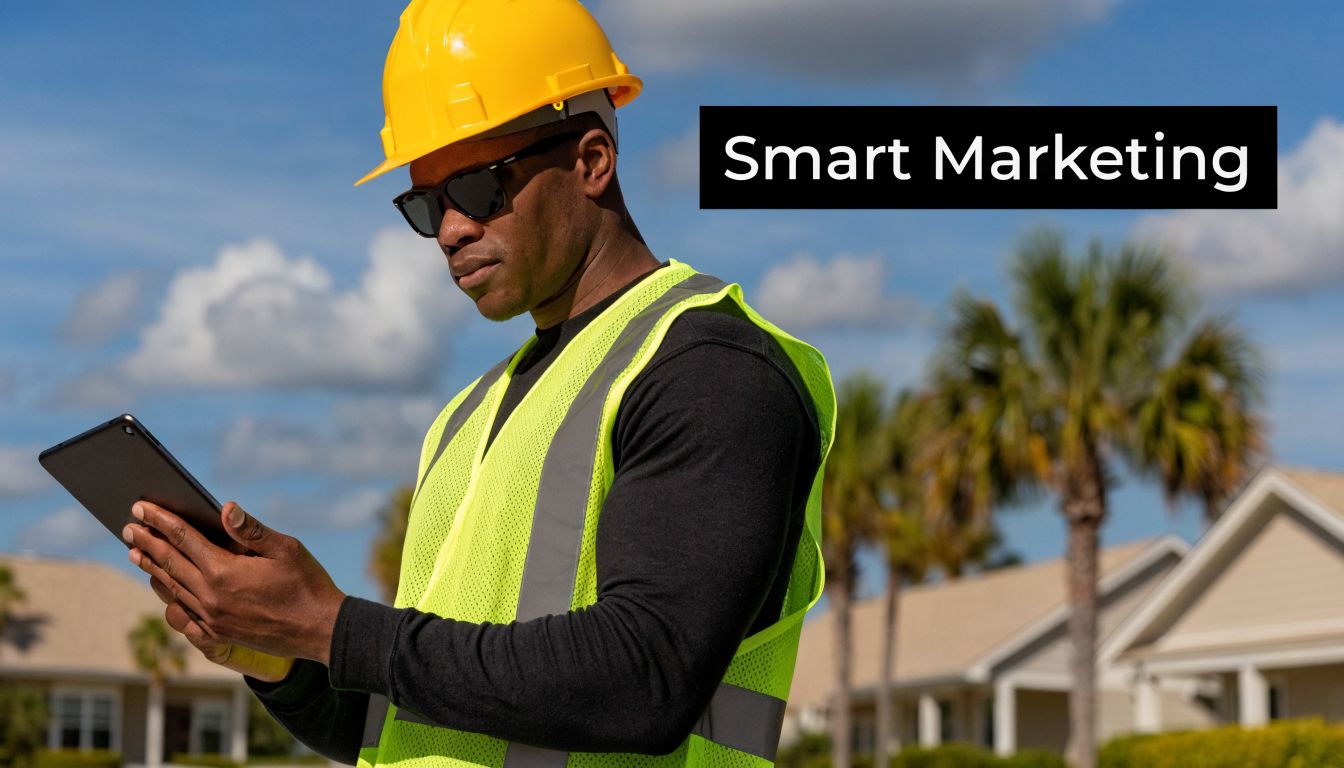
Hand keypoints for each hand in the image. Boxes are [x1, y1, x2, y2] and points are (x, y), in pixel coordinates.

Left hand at [124, 500, 345, 664]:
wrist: (320, 630)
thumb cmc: (307, 584)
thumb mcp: (286, 549)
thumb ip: (251, 529)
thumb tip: (224, 507)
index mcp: (224, 571)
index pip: (183, 538)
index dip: (160, 520)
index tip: (140, 508)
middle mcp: (211, 597)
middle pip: (169, 563)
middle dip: (146, 542)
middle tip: (128, 527)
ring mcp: (212, 619)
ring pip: (171, 589)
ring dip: (151, 568)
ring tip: (136, 553)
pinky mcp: (218, 635)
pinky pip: (183, 614)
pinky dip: (169, 597)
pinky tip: (164, 588)